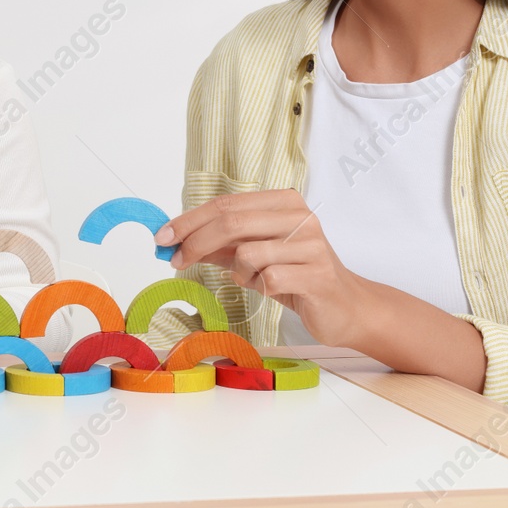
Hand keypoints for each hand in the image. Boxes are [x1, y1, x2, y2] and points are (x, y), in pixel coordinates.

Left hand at [155, 189, 378, 348]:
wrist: (344, 306)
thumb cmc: (296, 275)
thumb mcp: (254, 255)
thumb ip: (221, 245)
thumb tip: (176, 241)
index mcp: (283, 201)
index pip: (226, 204)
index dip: (189, 220)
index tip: (162, 236)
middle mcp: (300, 216)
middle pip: (231, 222)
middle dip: (195, 242)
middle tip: (174, 260)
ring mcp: (311, 244)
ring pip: (247, 253)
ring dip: (238, 272)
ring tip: (252, 279)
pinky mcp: (317, 274)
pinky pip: (268, 279)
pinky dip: (260, 287)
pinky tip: (272, 290)